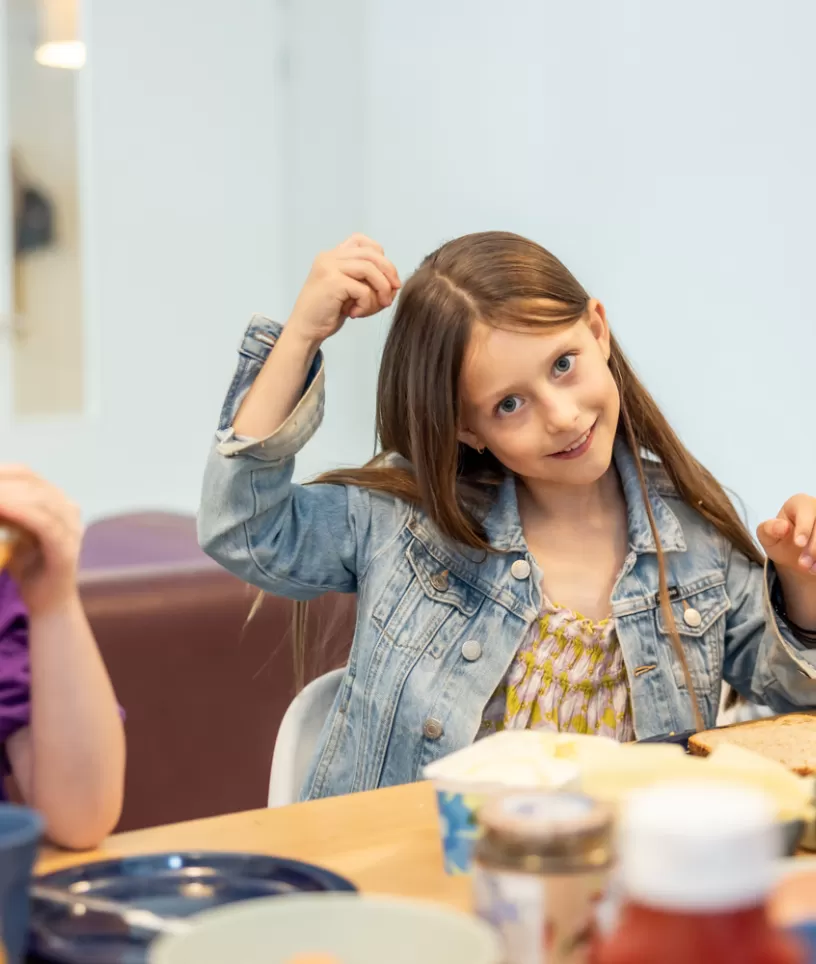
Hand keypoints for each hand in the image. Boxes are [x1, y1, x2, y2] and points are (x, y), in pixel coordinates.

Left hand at [0, 465, 82, 614]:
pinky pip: (44, 523)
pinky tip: (1, 508)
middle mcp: (69, 510)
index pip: (26, 475)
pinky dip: (20, 511)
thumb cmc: (29, 568)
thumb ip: (6, 512)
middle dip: (1, 482)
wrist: (48, 604)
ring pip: (38, 499)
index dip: (2, 472)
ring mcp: (71, 528)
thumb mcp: (14, 530)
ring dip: (6, 495)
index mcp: (56, 502)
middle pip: (31, 483)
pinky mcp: (66, 549)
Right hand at [287, 234, 400, 344]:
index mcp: (332, 256)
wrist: (305, 330)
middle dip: (388, 273)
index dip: (380, 256)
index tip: (388, 277)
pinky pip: (363, 290)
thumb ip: (365, 280)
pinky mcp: (332, 282)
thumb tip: (394, 283)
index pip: (362, 241)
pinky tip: (355, 313)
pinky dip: (366, 304)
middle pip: (371, 254)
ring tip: (379, 306)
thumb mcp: (348, 290)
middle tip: (392, 294)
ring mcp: (329, 267)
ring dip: (381, 289)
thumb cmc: (326, 313)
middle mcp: (329, 257)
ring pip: (370, 269)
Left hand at [757, 494, 815, 577]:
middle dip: (813, 547)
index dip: (804, 527)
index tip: (798, 544)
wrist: (795, 552)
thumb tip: (782, 527)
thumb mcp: (768, 536)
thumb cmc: (781, 538)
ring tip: (811, 569)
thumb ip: (769, 529)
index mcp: (800, 503)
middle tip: (803, 564)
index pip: (806, 510)